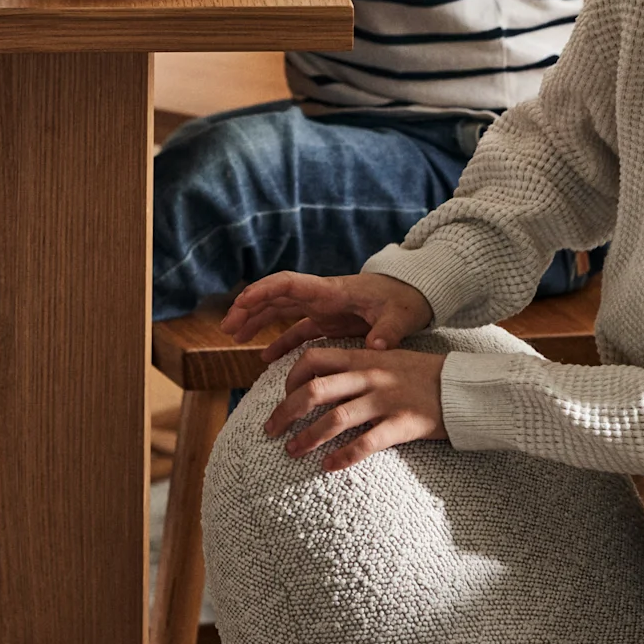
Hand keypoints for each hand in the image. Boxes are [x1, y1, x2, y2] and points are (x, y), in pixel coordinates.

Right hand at [225, 267, 433, 360]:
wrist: (417, 293)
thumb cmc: (407, 300)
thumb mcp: (401, 316)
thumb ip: (388, 330)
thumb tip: (377, 346)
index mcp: (331, 291)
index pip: (289, 285)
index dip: (263, 292)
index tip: (241, 304)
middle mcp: (321, 297)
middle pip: (276, 297)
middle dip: (249, 308)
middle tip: (226, 328)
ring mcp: (323, 309)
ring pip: (281, 311)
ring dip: (256, 321)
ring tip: (233, 337)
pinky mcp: (329, 321)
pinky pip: (297, 330)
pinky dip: (279, 341)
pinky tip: (264, 358)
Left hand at [262, 341, 446, 469]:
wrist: (464, 386)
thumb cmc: (424, 374)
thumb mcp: (388, 359)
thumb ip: (358, 366)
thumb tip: (325, 380)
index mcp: (363, 358)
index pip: (313, 359)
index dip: (290, 377)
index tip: (282, 396)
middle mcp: (370, 377)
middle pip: (314, 390)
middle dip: (286, 411)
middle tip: (270, 429)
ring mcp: (386, 401)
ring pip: (335, 419)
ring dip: (308, 437)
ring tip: (291, 452)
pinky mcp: (403, 424)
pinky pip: (366, 443)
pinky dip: (343, 456)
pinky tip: (329, 467)